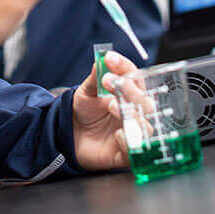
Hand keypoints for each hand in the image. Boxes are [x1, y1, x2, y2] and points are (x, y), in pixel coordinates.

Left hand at [72, 51, 138, 169]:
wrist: (67, 135)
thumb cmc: (82, 112)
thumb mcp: (86, 92)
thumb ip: (95, 78)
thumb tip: (101, 60)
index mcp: (128, 95)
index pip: (135, 77)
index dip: (124, 67)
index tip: (109, 59)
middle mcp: (134, 113)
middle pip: (146, 102)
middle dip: (131, 91)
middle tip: (110, 82)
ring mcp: (132, 133)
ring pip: (146, 126)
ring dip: (131, 114)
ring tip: (112, 106)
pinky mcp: (125, 154)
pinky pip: (135, 150)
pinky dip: (128, 141)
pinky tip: (117, 134)